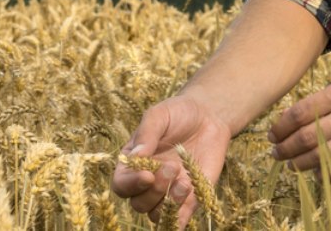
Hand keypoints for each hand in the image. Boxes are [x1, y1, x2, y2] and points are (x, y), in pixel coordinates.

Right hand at [111, 94, 231, 227]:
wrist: (209, 116)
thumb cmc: (178, 113)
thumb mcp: (160, 115)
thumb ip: (147, 134)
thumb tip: (135, 156)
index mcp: (133, 163)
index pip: (121, 185)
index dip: (131, 184)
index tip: (148, 174)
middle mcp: (147, 182)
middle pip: (139, 204)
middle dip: (155, 190)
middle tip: (172, 167)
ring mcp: (168, 192)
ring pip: (157, 215)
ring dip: (169, 205)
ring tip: (185, 183)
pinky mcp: (190, 198)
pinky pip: (180, 218)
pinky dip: (182, 216)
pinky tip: (191, 196)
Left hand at [268, 72, 330, 177]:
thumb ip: (325, 100)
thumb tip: (295, 117)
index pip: (300, 113)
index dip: (281, 126)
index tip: (273, 132)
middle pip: (306, 137)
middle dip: (285, 147)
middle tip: (275, 151)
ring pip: (320, 156)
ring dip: (299, 163)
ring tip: (290, 163)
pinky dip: (325, 174)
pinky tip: (316, 172)